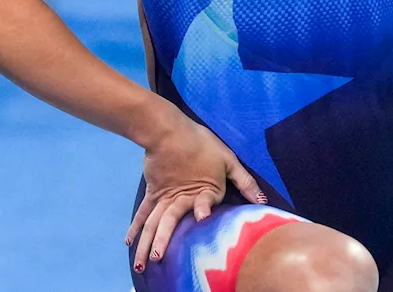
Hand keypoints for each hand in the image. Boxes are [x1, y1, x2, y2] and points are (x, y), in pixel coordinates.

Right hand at [125, 114, 265, 271]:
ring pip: (153, 223)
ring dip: (146, 242)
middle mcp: (181, 198)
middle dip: (161, 241)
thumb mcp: (228, 159)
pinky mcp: (153, 193)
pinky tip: (129, 241)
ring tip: (143, 263)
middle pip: (169, 222)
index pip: (204, 203)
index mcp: (204, 191)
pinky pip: (143, 213)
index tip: (202, 218)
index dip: (203, 209)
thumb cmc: (201, 143)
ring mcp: (164, 197)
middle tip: (156, 259)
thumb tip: (263, 201)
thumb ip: (245, 181)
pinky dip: (136, 227)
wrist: (168, 130)